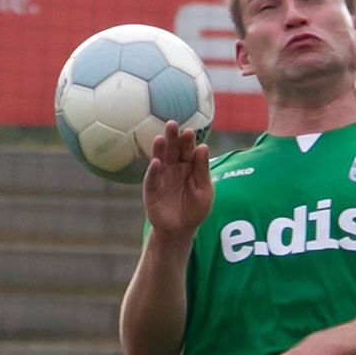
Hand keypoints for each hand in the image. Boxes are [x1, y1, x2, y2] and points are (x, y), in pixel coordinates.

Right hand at [143, 120, 213, 239]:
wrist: (180, 230)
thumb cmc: (195, 210)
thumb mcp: (205, 190)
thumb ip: (203, 170)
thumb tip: (203, 147)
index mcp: (190, 166)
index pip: (189, 150)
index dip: (188, 141)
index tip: (189, 132)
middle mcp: (174, 168)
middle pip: (173, 150)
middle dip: (172, 138)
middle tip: (172, 124)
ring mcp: (161, 177)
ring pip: (160, 159)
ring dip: (160, 149)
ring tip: (162, 138)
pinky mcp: (151, 189)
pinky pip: (152, 178)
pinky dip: (154, 170)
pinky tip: (157, 162)